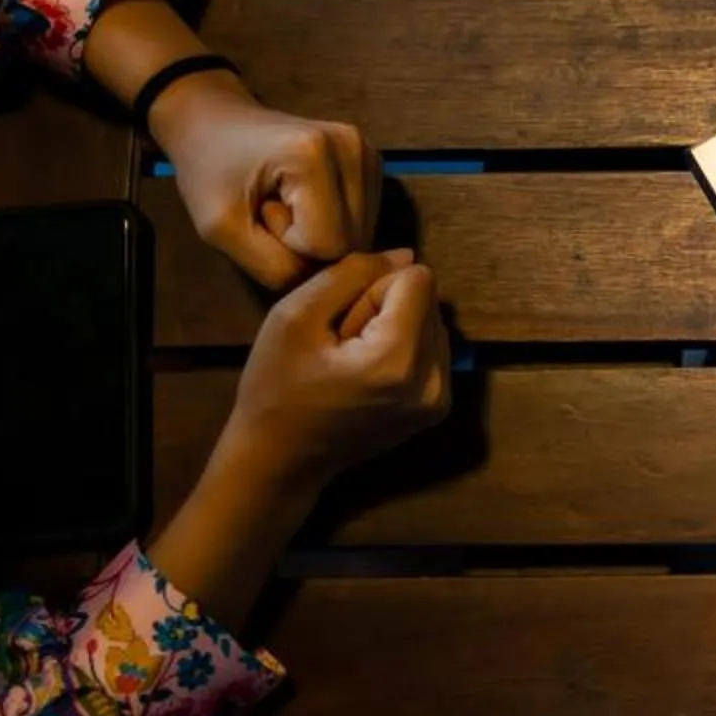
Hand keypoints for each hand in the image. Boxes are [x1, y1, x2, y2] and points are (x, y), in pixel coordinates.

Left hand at [156, 79, 380, 289]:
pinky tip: (307, 204)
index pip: (328, 246)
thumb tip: (329, 286)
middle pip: (351, 243)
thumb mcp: (220, 228)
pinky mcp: (374, 162)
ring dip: (323, 237)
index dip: (289, 247)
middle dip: (309, 244)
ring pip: (361, 236)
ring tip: (286, 206)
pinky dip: (335, 226)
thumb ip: (274, 267)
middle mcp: (354, 149)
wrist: (215, 121)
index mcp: (314, 155)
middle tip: (270, 213)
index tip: (259, 215)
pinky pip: (363, 222)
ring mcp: (369, 154)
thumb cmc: (209, 170)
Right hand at [217, 250, 451, 488]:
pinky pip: (434, 349)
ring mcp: (439, 400)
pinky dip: (404, 348)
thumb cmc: (276, 388)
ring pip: (434, 322)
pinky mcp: (438, 409)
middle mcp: (433, 383)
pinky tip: (367, 372)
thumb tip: (406, 255)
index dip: (374, 286)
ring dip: (396, 327)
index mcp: (397, 361)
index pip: (418, 278)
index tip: (341, 320)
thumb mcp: (295, 315)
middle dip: (388, 307)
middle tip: (342, 342)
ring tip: (352, 359)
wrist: (279, 460)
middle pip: (430, 300)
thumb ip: (353, 273)